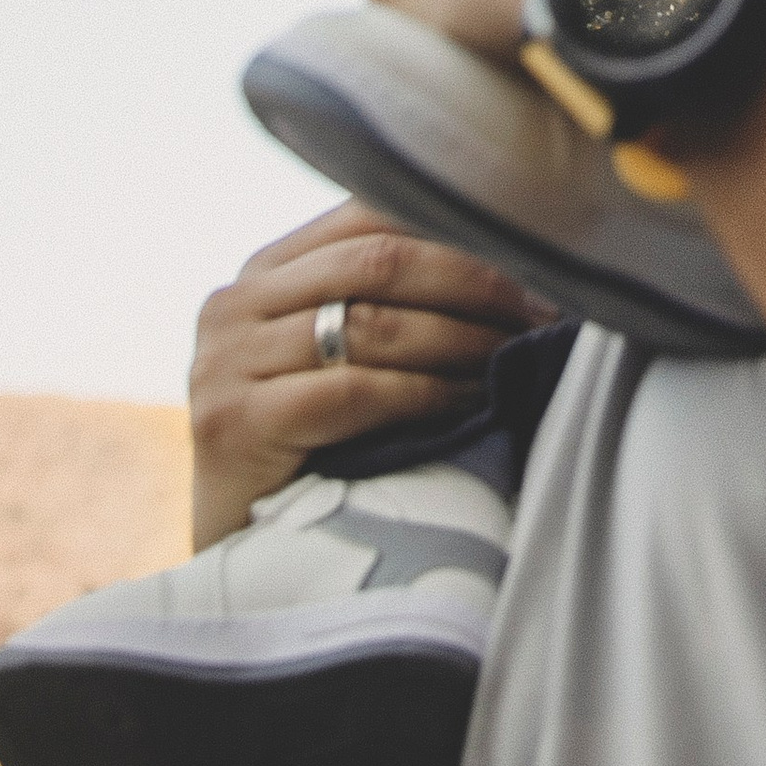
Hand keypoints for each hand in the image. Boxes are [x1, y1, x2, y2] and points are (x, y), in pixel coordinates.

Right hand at [187, 196, 549, 545]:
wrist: (230, 552)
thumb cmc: (303, 447)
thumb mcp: (324, 357)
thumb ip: (377, 303)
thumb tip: (503, 262)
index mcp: (263, 271)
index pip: (368, 214)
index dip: (454, 229)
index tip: (527, 257)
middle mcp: (235, 303)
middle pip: (377, 262)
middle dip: (472, 280)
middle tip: (539, 308)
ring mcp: (226, 362)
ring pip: (371, 325)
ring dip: (461, 337)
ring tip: (516, 352)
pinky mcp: (234, 423)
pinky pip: (354, 392)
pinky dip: (425, 393)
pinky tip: (470, 400)